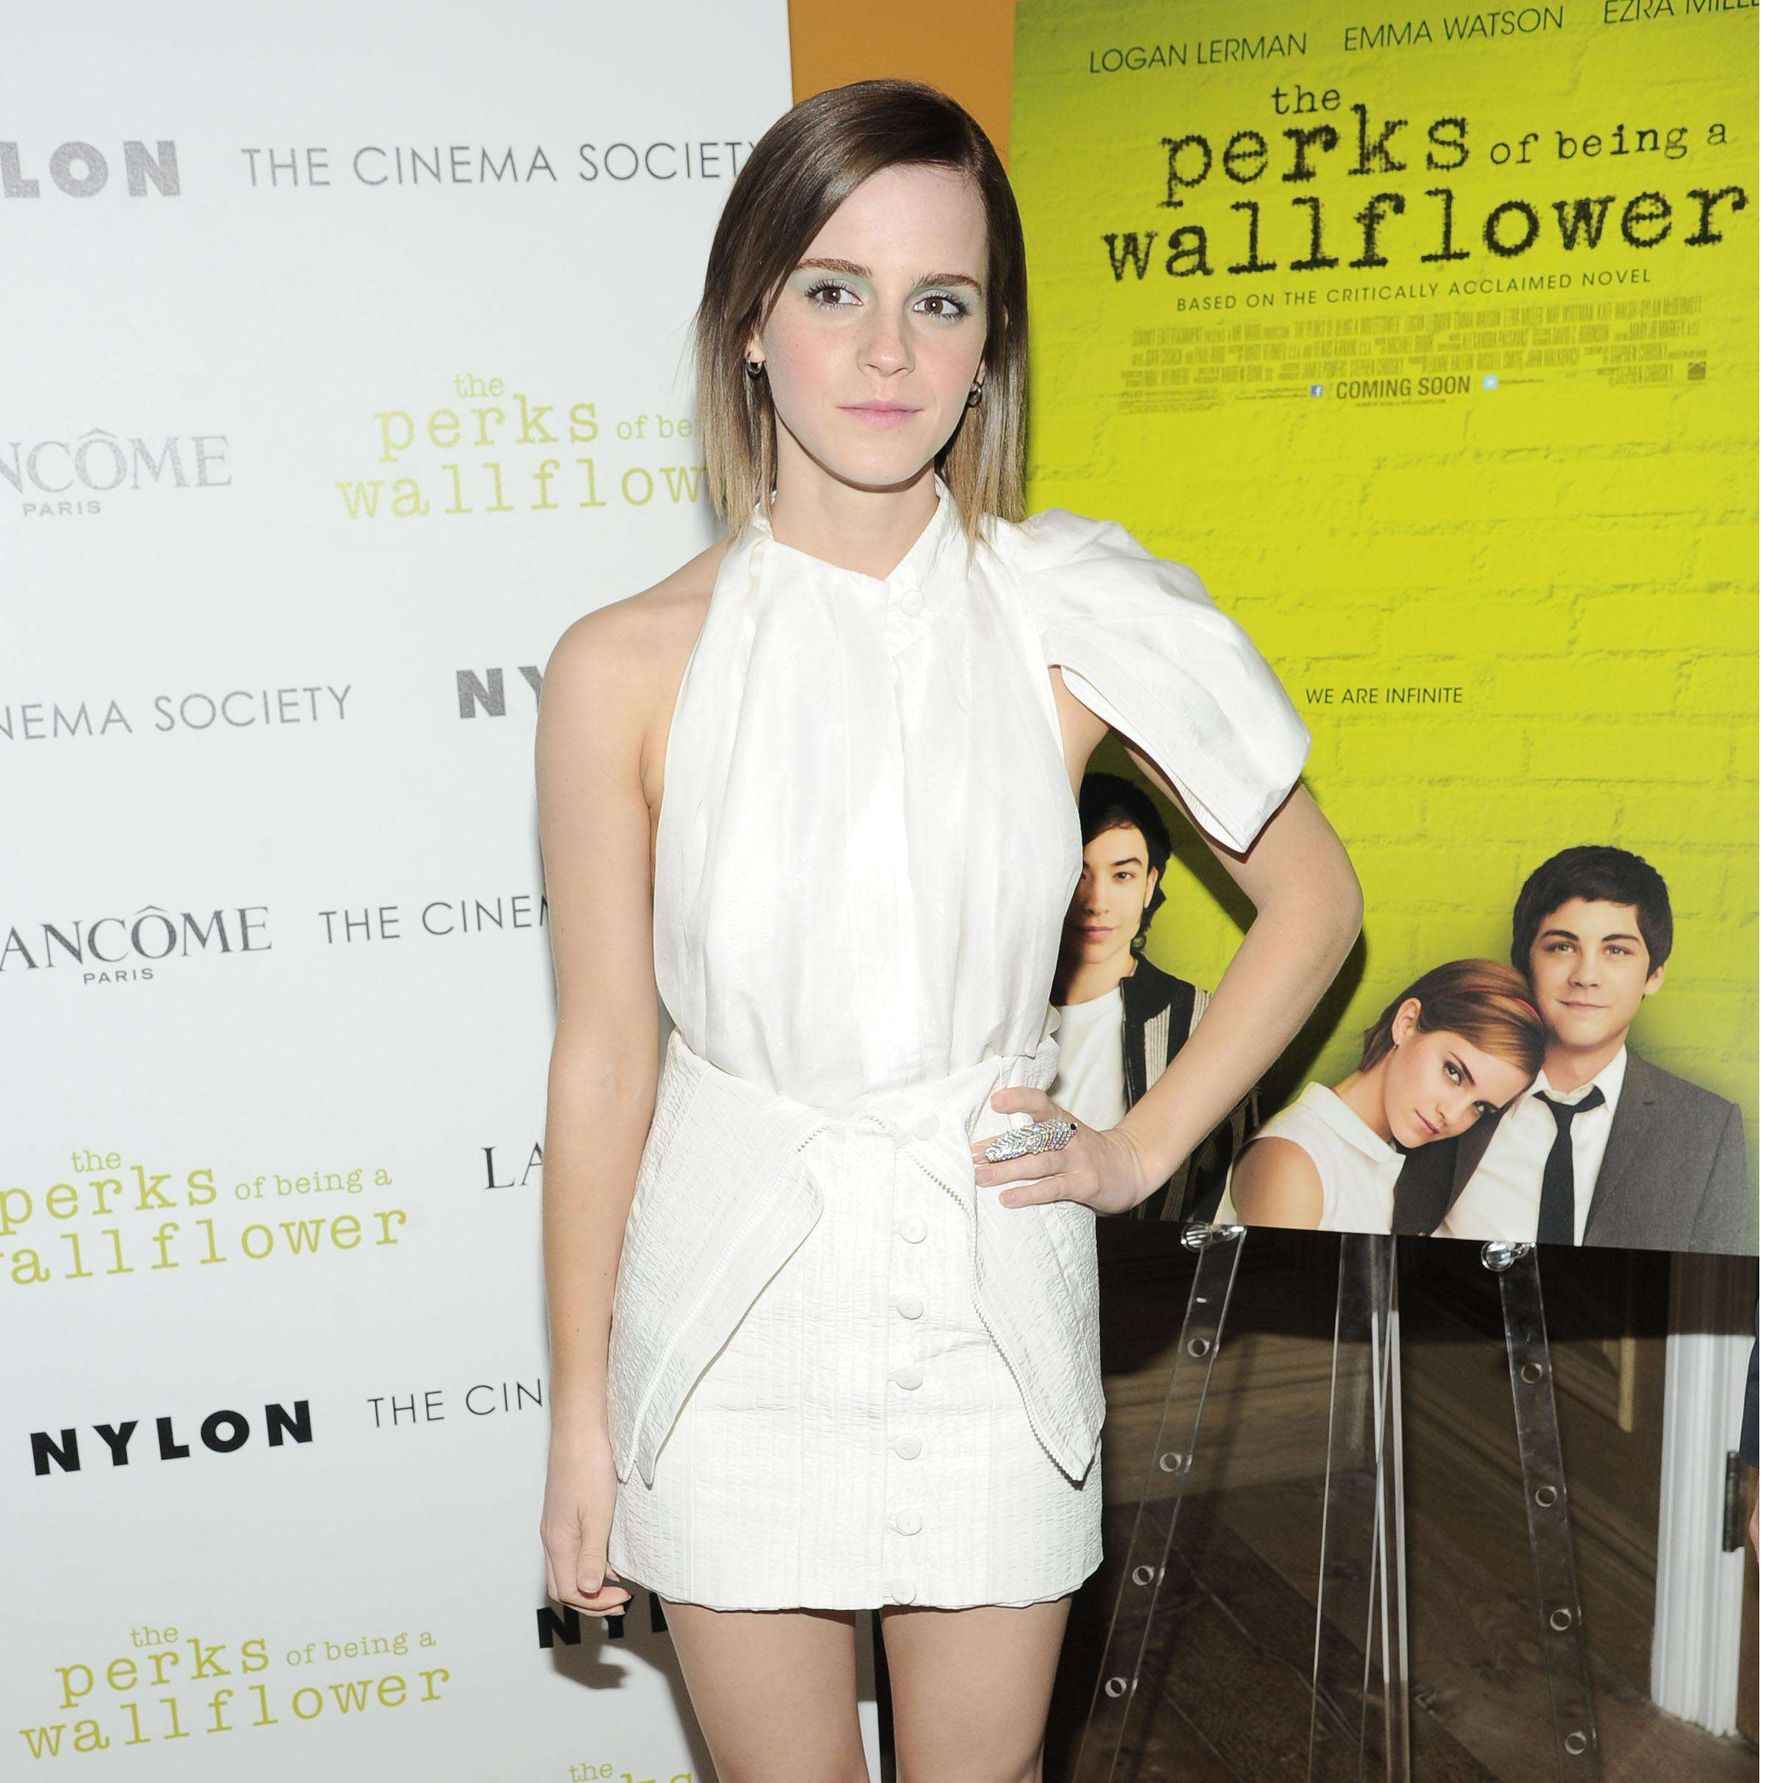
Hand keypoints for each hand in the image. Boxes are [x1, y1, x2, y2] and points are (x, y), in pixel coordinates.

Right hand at [541, 1423, 633, 1615]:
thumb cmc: (588, 1466)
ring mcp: (556, 1524)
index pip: (569, 1591)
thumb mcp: (597, 1515)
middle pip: (562, 1585)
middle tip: (620, 1600)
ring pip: (566, 1567)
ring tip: (619, 1583)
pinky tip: (611, 1555)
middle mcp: (552, 1537)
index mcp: (557, 1542)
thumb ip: (592, 1555)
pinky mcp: (564, 1512)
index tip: (623, 1598)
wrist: (580, 1428)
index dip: (595, 1603)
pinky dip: (589, 1561)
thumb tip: (588, 1591)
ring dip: (590, 1581)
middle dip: (590, 1600)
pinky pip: (572, 1549)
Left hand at [970, 1086, 1152, 1215]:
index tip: (995, 1101)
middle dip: (1000, 1146)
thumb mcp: (1066, 1134)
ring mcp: (1078, 1161)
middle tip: (973, 1154)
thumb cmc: (1087, 1152)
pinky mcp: (1085, 1184)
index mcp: (1062, 1122)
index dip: (1019, 1099)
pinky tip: (1008, 1198)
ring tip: (982, 1177)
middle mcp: (1069, 1138)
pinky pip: (1053, 1188)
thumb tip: (992, 1144)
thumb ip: (1038, 1134)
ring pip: (1038, 1163)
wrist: (1130, 1167)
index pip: (1040, 1103)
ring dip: (1007, 1170)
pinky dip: (1029, 1193)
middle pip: (1032, 1138)